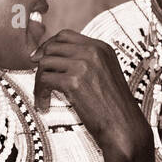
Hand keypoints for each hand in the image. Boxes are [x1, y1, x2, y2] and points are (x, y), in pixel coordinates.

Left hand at [32, 29, 151, 161]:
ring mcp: (83, 65)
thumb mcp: (104, 74)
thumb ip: (85, 62)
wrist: (123, 126)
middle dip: (41, 62)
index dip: (48, 46)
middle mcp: (93, 51)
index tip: (40, 60)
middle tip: (39, 80)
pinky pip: (43, 80)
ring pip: (45, 63)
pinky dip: (39, 94)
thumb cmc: (112, 106)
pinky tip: (44, 106)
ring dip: (39, 81)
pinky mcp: (74, 81)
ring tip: (43, 97)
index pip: (65, 35)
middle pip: (52, 46)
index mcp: (101, 47)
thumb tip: (54, 58)